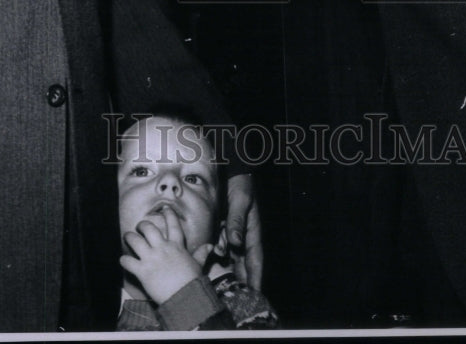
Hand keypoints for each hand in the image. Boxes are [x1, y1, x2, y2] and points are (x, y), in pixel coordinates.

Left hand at [120, 205, 209, 304]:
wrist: (185, 296)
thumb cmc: (192, 281)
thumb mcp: (198, 264)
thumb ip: (201, 254)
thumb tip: (210, 246)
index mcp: (176, 246)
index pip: (173, 225)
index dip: (169, 214)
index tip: (165, 208)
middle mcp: (162, 248)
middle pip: (148, 228)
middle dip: (142, 225)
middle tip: (139, 227)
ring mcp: (151, 258)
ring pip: (135, 240)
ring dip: (129, 237)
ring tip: (127, 237)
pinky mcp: (143, 271)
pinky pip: (128, 261)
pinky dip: (124, 260)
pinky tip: (123, 260)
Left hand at [226, 173, 262, 289]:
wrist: (232, 167)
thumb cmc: (240, 183)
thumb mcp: (240, 200)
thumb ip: (237, 221)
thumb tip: (235, 243)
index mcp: (252, 230)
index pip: (255, 259)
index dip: (255, 277)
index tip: (255, 293)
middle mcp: (243, 233)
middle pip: (243, 262)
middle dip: (241, 279)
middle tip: (236, 298)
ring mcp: (233, 230)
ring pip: (231, 255)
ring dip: (228, 269)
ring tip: (221, 288)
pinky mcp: (224, 225)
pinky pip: (221, 244)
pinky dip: (217, 255)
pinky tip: (209, 264)